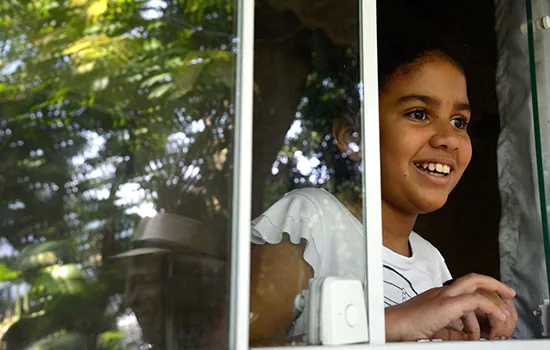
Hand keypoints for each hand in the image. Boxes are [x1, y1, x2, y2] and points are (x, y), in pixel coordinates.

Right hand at [385, 273, 514, 341]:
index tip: (497, 301)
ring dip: (493, 304)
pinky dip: (489, 309)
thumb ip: (451, 330)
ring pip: (476, 286)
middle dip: (495, 284)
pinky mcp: (445, 305)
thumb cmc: (407, 327)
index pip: (467, 287)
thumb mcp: (435, 329)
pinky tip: (493, 320)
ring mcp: (443, 296)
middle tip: (508, 294)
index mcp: (440, 297)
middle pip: (473, 278)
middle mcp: (442, 292)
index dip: (485, 290)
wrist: (391, 327)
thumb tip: (464, 335)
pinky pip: (474, 301)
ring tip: (499, 322)